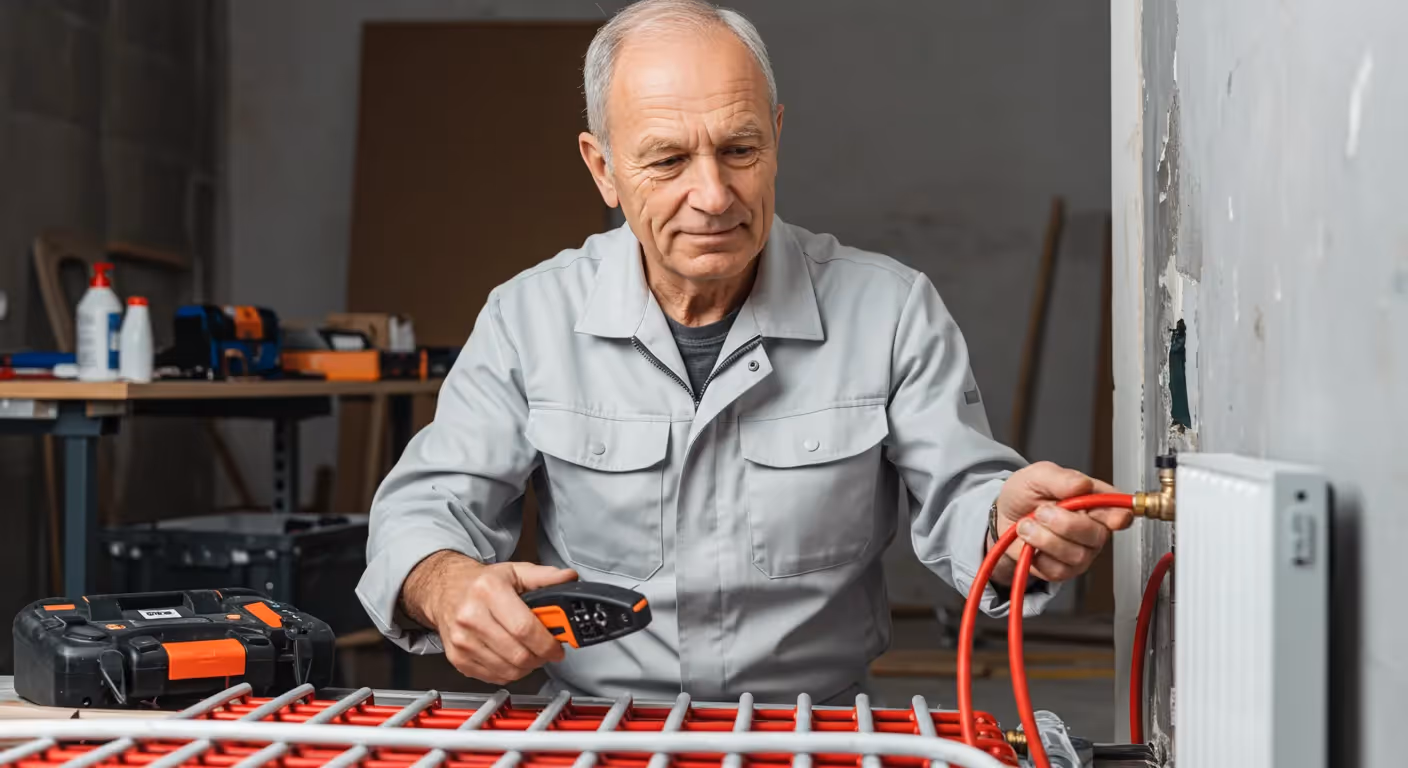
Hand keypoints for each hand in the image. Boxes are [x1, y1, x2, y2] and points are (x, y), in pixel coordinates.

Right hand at [401, 551, 577, 683]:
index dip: (547, 643)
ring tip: (530, 652)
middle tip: (547, 650)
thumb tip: (569, 578)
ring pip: (508, 670)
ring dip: (527, 666)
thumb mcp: (514, 571)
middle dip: (541, 657)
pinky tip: (511, 657)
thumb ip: (545, 576)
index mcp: (488, 591)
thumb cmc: (480, 584)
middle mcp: (471, 616)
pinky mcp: (458, 658)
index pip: (525, 628)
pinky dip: (510, 672)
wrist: (444, 591)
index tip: (558, 646)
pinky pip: (494, 677)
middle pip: (518, 654)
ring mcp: (462, 640)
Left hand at [990, 462, 1133, 584]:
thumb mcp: (1038, 475)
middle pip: (1097, 535)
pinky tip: (1030, 541)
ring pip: (1076, 555)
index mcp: (1094, 501)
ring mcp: (1080, 551)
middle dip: (1065, 524)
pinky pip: (1057, 570)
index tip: (1115, 518)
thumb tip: (1082, 484)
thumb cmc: (1026, 493)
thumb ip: (1060, 478)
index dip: (1120, 515)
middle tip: (1041, 511)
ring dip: (1044, 538)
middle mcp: (1093, 528)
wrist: (1002, 514)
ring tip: (1028, 524)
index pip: (1118, 510)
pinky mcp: (1063, 569)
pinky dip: (1037, 554)